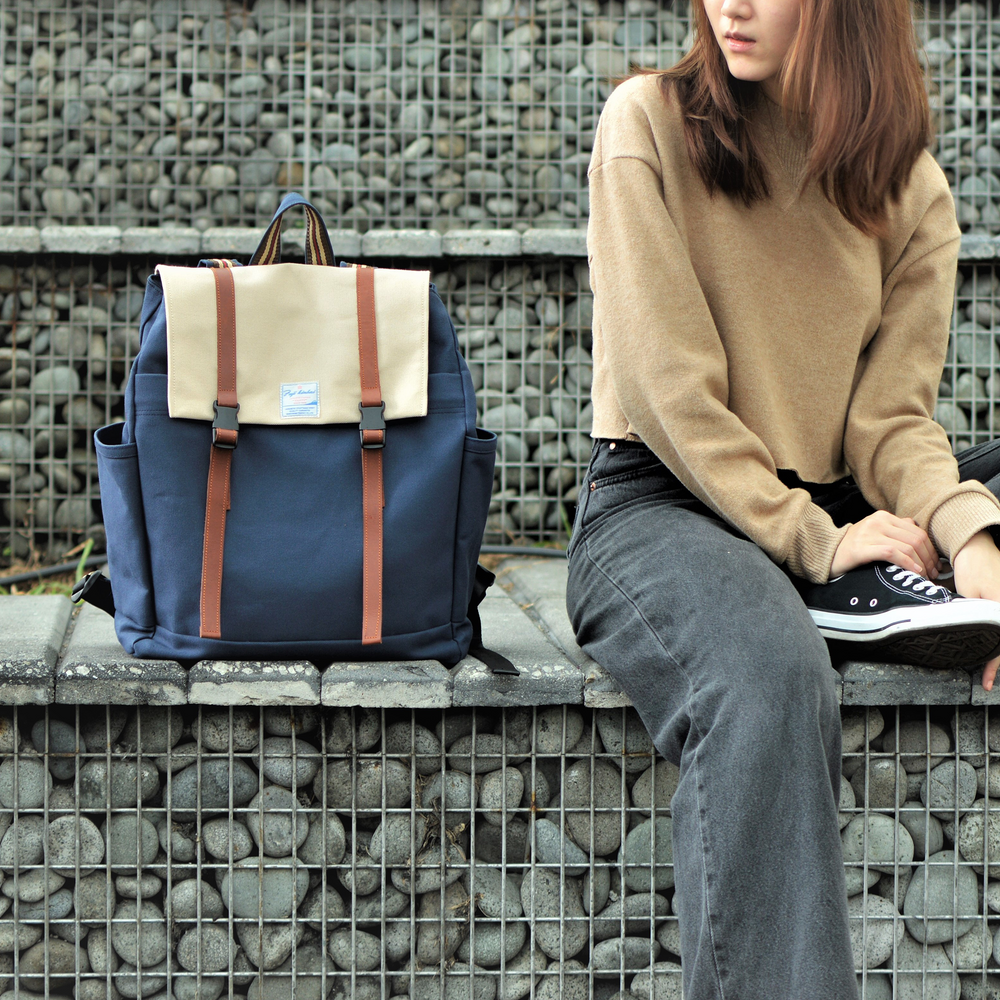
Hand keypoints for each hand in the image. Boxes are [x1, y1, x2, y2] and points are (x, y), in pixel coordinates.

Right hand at [830, 510, 939, 579]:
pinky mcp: (861, 547)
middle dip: (929, 559)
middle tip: (933, 574)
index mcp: (883, 517)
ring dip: (921, 564)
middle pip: (916, 539)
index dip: (931, 550)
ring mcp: (869, 533)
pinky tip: (914, 572)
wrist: (824, 554)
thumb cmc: (852, 548)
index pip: (918, 531)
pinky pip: (892, 553)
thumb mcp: (875, 533)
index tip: (935, 565)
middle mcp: (877, 521)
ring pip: (907, 547)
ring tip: (924, 576)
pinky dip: (907, 563)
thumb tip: (920, 531)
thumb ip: (896, 530)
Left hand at [952, 530, 999, 690]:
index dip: (992, 666)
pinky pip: (997, 623)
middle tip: (985, 679)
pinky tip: (985, 644)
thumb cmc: (971, 567)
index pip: (999, 646)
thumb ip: (971, 616)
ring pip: (999, 635)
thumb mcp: (969, 594)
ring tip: (985, 667)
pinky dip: (993, 636)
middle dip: (994, 661)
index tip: (986, 683)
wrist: (976, 546)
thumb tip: (967, 638)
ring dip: (993, 649)